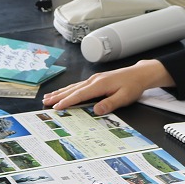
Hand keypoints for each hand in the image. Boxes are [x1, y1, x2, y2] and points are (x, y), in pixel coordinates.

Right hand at [42, 59, 173, 114]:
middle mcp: (94, 80)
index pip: (79, 95)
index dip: (67, 101)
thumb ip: (110, 103)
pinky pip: (78, 85)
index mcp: (99, 84)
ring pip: (74, 86)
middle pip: (72, 89)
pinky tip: (64, 92)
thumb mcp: (124, 97)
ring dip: (60, 92)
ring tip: (49, 97)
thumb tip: (97, 110)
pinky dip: (69, 89)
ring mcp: (94, 79)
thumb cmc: (133, 85)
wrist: (139, 73)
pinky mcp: (96, 80)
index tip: (56, 107)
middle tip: (45, 102)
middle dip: (58, 96)